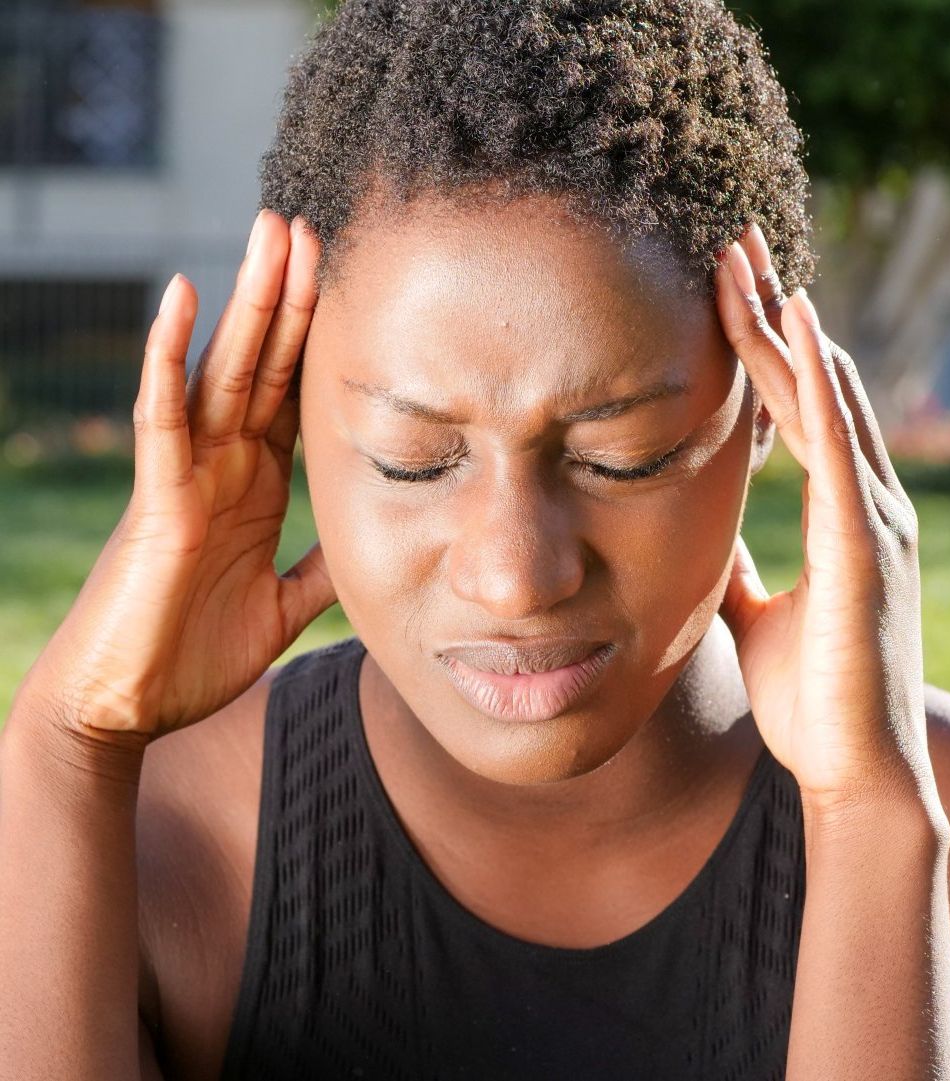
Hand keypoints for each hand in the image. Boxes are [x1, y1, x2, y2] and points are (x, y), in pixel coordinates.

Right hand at [16, 210, 336, 742]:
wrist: (125, 708)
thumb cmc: (193, 655)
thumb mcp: (283, 606)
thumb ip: (322, 569)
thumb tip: (369, 544)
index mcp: (254, 485)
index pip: (294, 397)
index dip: (322, 343)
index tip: (354, 286)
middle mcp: (222, 466)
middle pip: (262, 366)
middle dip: (290, 296)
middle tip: (313, 225)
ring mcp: (187, 476)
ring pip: (220, 371)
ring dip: (246, 301)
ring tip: (269, 231)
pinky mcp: (156, 499)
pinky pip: (162, 416)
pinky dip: (169, 357)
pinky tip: (182, 298)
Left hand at [716, 225, 931, 812]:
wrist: (851, 773)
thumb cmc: (810, 698)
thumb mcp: (758, 613)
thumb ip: (737, 567)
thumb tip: (700, 537)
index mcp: (838, 516)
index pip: (796, 409)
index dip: (764, 347)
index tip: (725, 290)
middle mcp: (864, 503)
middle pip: (813, 384)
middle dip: (772, 313)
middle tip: (732, 241)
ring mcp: (872, 521)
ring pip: (825, 401)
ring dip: (786, 329)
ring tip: (747, 261)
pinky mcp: (865, 549)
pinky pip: (837, 452)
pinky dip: (818, 389)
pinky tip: (797, 333)